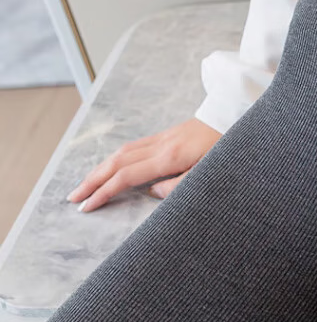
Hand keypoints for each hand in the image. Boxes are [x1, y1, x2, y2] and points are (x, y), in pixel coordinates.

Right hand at [66, 118, 221, 212]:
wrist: (238, 115)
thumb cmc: (228, 147)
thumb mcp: (209, 172)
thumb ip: (180, 185)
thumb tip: (152, 192)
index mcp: (170, 157)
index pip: (126, 176)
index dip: (103, 192)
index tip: (86, 206)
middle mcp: (161, 145)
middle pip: (116, 162)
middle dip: (92, 180)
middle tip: (73, 197)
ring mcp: (163, 137)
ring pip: (122, 152)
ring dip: (100, 168)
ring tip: (86, 184)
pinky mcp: (168, 135)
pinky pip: (134, 146)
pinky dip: (116, 158)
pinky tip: (112, 166)